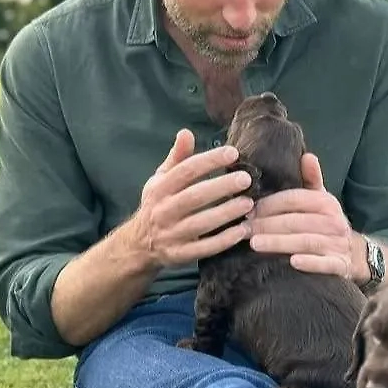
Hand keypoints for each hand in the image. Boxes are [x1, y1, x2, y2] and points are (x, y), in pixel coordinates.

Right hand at [121, 129, 253, 272]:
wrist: (139, 245)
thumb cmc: (158, 205)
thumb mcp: (160, 180)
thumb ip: (177, 158)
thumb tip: (186, 132)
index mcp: (160, 188)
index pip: (185, 171)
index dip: (209, 161)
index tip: (233, 153)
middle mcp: (163, 211)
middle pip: (193, 197)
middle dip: (221, 187)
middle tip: (246, 179)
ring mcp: (170, 235)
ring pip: (200, 224)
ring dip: (225, 213)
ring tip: (249, 204)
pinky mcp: (180, 255)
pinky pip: (203, 248)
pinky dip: (223, 241)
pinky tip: (243, 231)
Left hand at [247, 153, 366, 281]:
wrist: (355, 254)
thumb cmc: (327, 223)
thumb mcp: (321, 200)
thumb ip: (311, 179)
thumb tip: (307, 155)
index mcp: (326, 203)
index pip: (294, 199)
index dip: (270, 204)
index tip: (248, 210)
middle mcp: (334, 222)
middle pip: (296, 221)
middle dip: (267, 224)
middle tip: (244, 229)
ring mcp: (337, 244)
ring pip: (306, 242)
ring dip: (280, 243)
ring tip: (255, 244)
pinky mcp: (339, 265)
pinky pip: (324, 264)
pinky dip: (310, 263)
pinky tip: (292, 263)